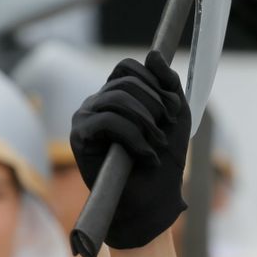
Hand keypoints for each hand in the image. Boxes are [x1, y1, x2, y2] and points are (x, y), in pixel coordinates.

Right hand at [70, 51, 189, 248]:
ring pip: (118, 99)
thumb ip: (169, 84)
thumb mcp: (176, 116)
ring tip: (157, 148)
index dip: (154, 82)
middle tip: (165, 135)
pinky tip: (146, 157)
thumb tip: (151, 54)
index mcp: (117, 94)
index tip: (171, 111)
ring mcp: (86, 117)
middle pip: (126, 81)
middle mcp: (97, 102)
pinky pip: (108, 121)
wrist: (152, 201)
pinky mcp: (80, 137)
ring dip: (148, 125)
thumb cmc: (163, 160)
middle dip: (155, 106)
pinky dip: (135, 139)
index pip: (128, 67)